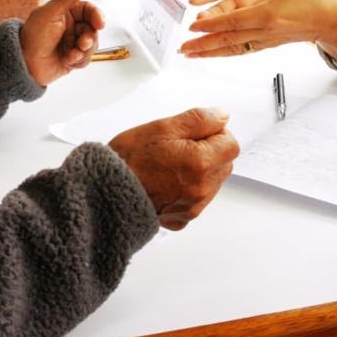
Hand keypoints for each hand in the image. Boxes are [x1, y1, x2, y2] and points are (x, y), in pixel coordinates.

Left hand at [19, 0, 102, 85]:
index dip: (96, 16)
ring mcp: (71, 42)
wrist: (24, 63)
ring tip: (73, 54)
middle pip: (92, 29)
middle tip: (82, 43)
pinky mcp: (72, 58)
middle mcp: (70, 26)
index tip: (100, 24)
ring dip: (85, 50)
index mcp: (65, 12)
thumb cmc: (33, 36)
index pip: (88, 10)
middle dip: (90, 37)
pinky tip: (69, 60)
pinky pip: (86, 58)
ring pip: (92, 45)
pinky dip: (80, 60)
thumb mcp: (51, 12)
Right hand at [108, 108, 238, 230]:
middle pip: (223, 164)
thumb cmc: (130, 160)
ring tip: (169, 166)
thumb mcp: (163, 127)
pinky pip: (196, 200)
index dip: (215, 134)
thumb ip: (198, 120)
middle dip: (209, 153)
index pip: (231, 144)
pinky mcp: (181, 218)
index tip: (195, 133)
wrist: (106, 191)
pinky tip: (167, 183)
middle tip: (179, 147)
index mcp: (201, 163)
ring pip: (211, 183)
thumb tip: (221, 117)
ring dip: (200, 172)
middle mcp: (202, 188)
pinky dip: (187, 191)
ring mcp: (193, 206)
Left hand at [179, 0, 336, 57]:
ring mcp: (268, 40)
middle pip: (229, 40)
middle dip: (203, 46)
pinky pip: (243, 50)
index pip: (234, 21)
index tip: (193, 27)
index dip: (212, 24)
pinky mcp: (270, 43)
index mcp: (270, 14)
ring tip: (190, 56)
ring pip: (234, 48)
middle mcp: (267, 31)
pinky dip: (226, 53)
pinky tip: (214, 54)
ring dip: (211, 53)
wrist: (335, 21)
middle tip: (182, 50)